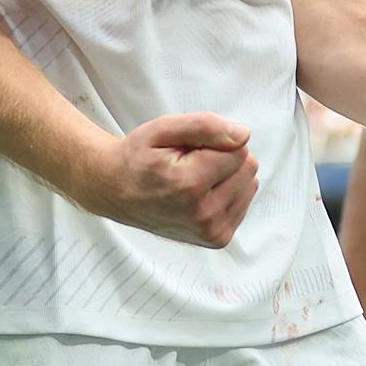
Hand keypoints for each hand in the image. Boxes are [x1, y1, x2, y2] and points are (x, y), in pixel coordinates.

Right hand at [70, 112, 257, 246]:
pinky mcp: (217, 239)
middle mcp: (204, 214)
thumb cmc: (139, 157)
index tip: (189, 149)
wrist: (116, 192)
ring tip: (193, 178)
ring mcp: (211, 231)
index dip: (216, 141)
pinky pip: (243, 201)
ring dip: (225, 176)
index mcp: (190, 185)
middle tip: (190, 162)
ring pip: (249, 184)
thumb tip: (243, 135)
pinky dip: (226, 192)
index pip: (239, 150)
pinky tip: (199, 193)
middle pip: (248, 167)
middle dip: (223, 157)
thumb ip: (205, 126)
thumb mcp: (162, 129)